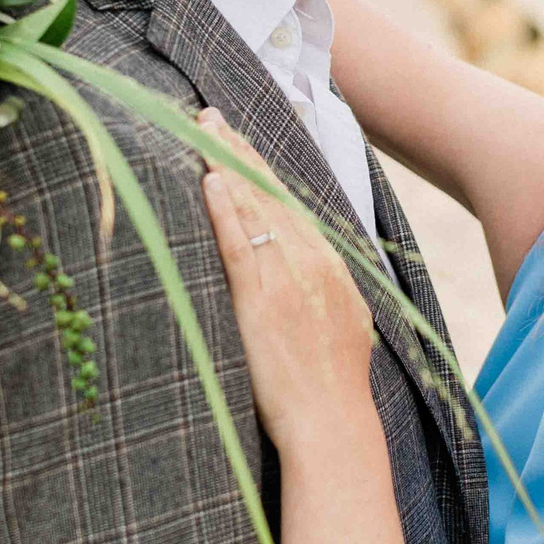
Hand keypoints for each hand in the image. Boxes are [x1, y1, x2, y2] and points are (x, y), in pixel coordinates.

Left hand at [197, 109, 377, 455]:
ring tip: (201, 130)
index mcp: (331, 267)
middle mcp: (313, 263)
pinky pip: (241, 246)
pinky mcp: (262, 302)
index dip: (262, 168)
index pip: (292, 204)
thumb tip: (307, 277)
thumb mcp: (342, 328)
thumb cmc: (332, 392)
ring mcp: (288, 280)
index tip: (238, 139)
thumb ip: (323, 294)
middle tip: (210, 115)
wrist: (334, 427)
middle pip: (272, 193)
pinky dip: (226, 210)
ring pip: (255, 209)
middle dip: (239, 150)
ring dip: (226, 164)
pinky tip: (210, 181)